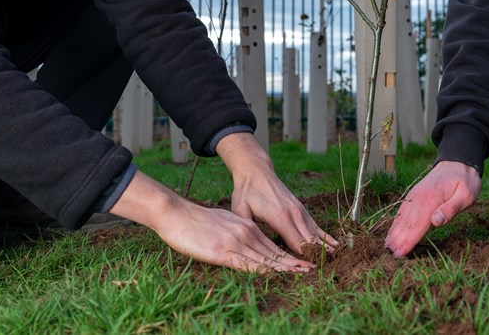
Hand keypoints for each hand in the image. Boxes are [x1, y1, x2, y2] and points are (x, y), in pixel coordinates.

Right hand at [109, 170, 312, 271]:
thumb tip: (245, 244)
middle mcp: (245, 232)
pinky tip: (274, 274)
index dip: (288, 255)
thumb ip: (237, 232)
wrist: (175, 213)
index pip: (271, 244)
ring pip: (265, 258)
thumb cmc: (195, 221)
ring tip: (302, 273)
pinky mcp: (223, 252)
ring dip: (285, 267)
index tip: (303, 262)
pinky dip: (263, 270)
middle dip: (293, 262)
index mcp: (246, 226)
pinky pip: (247, 263)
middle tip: (312, 270)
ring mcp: (235, 242)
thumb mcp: (223, 223)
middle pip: (273, 251)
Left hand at [217, 132, 338, 256]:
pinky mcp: (300, 207)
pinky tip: (333, 242)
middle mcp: (293, 213)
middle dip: (316, 254)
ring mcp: (298, 209)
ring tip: (335, 256)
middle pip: (308, 238)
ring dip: (324, 244)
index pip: (295, 242)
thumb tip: (244, 243)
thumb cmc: (246, 192)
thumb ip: (244, 226)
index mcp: (279, 217)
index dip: (303, 257)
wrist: (257, 171)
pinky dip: (323, 234)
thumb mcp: (240, 209)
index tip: (311, 269)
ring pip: (314, 231)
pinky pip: (314, 223)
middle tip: (326, 267)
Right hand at [384, 160, 480, 257]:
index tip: (400, 254)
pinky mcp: (415, 194)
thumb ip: (451, 208)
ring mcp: (416, 195)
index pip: (418, 225)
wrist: (458, 161)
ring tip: (387, 246)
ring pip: (402, 216)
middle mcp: (419, 197)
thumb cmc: (465, 181)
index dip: (408, 241)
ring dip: (395, 231)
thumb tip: (435, 221)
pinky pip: (403, 209)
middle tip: (391, 255)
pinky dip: (396, 220)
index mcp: (432, 199)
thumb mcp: (466, 194)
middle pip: (407, 222)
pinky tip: (393, 229)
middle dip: (399, 239)